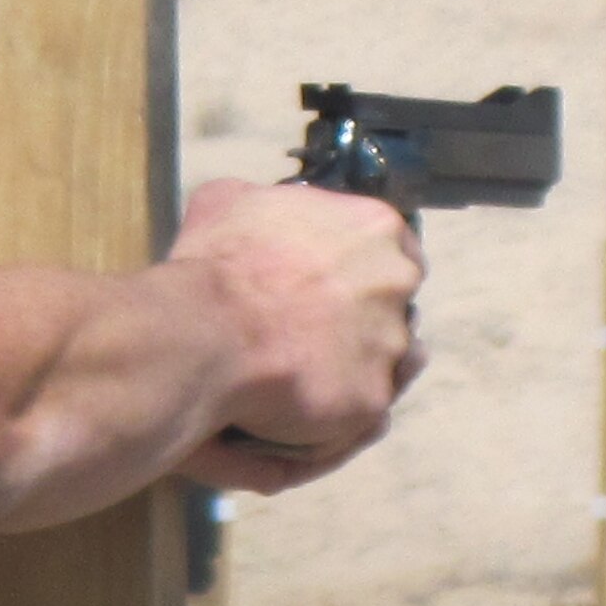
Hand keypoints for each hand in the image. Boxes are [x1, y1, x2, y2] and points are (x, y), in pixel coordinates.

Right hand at [166, 178, 425, 488]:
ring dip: (352, 359)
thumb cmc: (220, 258)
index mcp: (375, 227)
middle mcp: (396, 282)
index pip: (397, 245)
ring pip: (383, 357)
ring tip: (303, 367)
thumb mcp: (228, 200)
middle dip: (365, 312)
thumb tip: (259, 209)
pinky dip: (336, 403)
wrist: (209, 331)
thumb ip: (265, 201)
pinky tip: (299, 397)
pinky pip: (362, 405)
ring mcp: (390, 345)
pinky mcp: (373, 400)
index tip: (335, 278)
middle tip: (316, 324)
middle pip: (396, 301)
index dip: (365, 264)